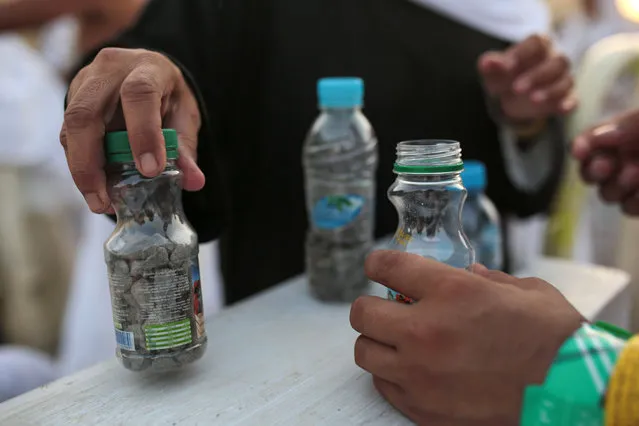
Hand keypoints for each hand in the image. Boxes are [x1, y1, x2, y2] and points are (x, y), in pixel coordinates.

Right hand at [61, 48, 203, 212]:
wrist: (146, 75)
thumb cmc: (167, 97)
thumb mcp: (184, 117)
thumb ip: (185, 148)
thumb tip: (194, 182)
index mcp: (147, 67)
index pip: (139, 93)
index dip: (143, 133)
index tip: (151, 170)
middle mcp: (110, 70)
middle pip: (88, 112)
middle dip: (93, 161)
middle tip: (106, 199)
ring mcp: (85, 83)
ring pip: (71, 126)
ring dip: (82, 169)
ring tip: (99, 201)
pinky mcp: (72, 100)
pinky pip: (67, 136)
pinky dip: (80, 166)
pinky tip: (94, 189)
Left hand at [350, 251, 581, 424]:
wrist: (569, 395)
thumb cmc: (554, 339)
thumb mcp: (525, 292)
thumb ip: (488, 279)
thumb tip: (469, 274)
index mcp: (451, 291)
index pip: (388, 267)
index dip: (377, 263)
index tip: (377, 266)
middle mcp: (426, 330)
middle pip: (362, 313)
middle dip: (371, 306)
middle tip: (387, 308)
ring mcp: (420, 373)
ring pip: (365, 352)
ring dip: (377, 341)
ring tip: (397, 341)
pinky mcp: (423, 408)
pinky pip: (384, 385)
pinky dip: (392, 374)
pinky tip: (413, 369)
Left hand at [478, 35, 576, 123]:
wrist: (506, 99)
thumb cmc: (502, 77)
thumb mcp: (492, 71)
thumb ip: (490, 64)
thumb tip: (487, 62)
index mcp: (537, 46)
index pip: (537, 42)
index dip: (523, 53)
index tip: (506, 67)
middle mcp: (554, 59)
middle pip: (557, 61)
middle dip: (537, 75)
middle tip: (516, 89)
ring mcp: (562, 78)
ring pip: (566, 80)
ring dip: (551, 90)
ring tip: (533, 100)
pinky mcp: (565, 98)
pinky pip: (573, 98)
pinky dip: (568, 103)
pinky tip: (561, 108)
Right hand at [572, 110, 638, 214]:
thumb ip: (628, 125)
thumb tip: (598, 137)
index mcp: (626, 134)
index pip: (593, 140)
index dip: (583, 145)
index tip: (579, 151)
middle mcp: (626, 159)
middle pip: (592, 170)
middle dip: (594, 170)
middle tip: (606, 166)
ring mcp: (634, 183)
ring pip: (607, 193)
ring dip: (616, 186)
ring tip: (636, 174)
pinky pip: (628, 207)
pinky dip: (634, 201)